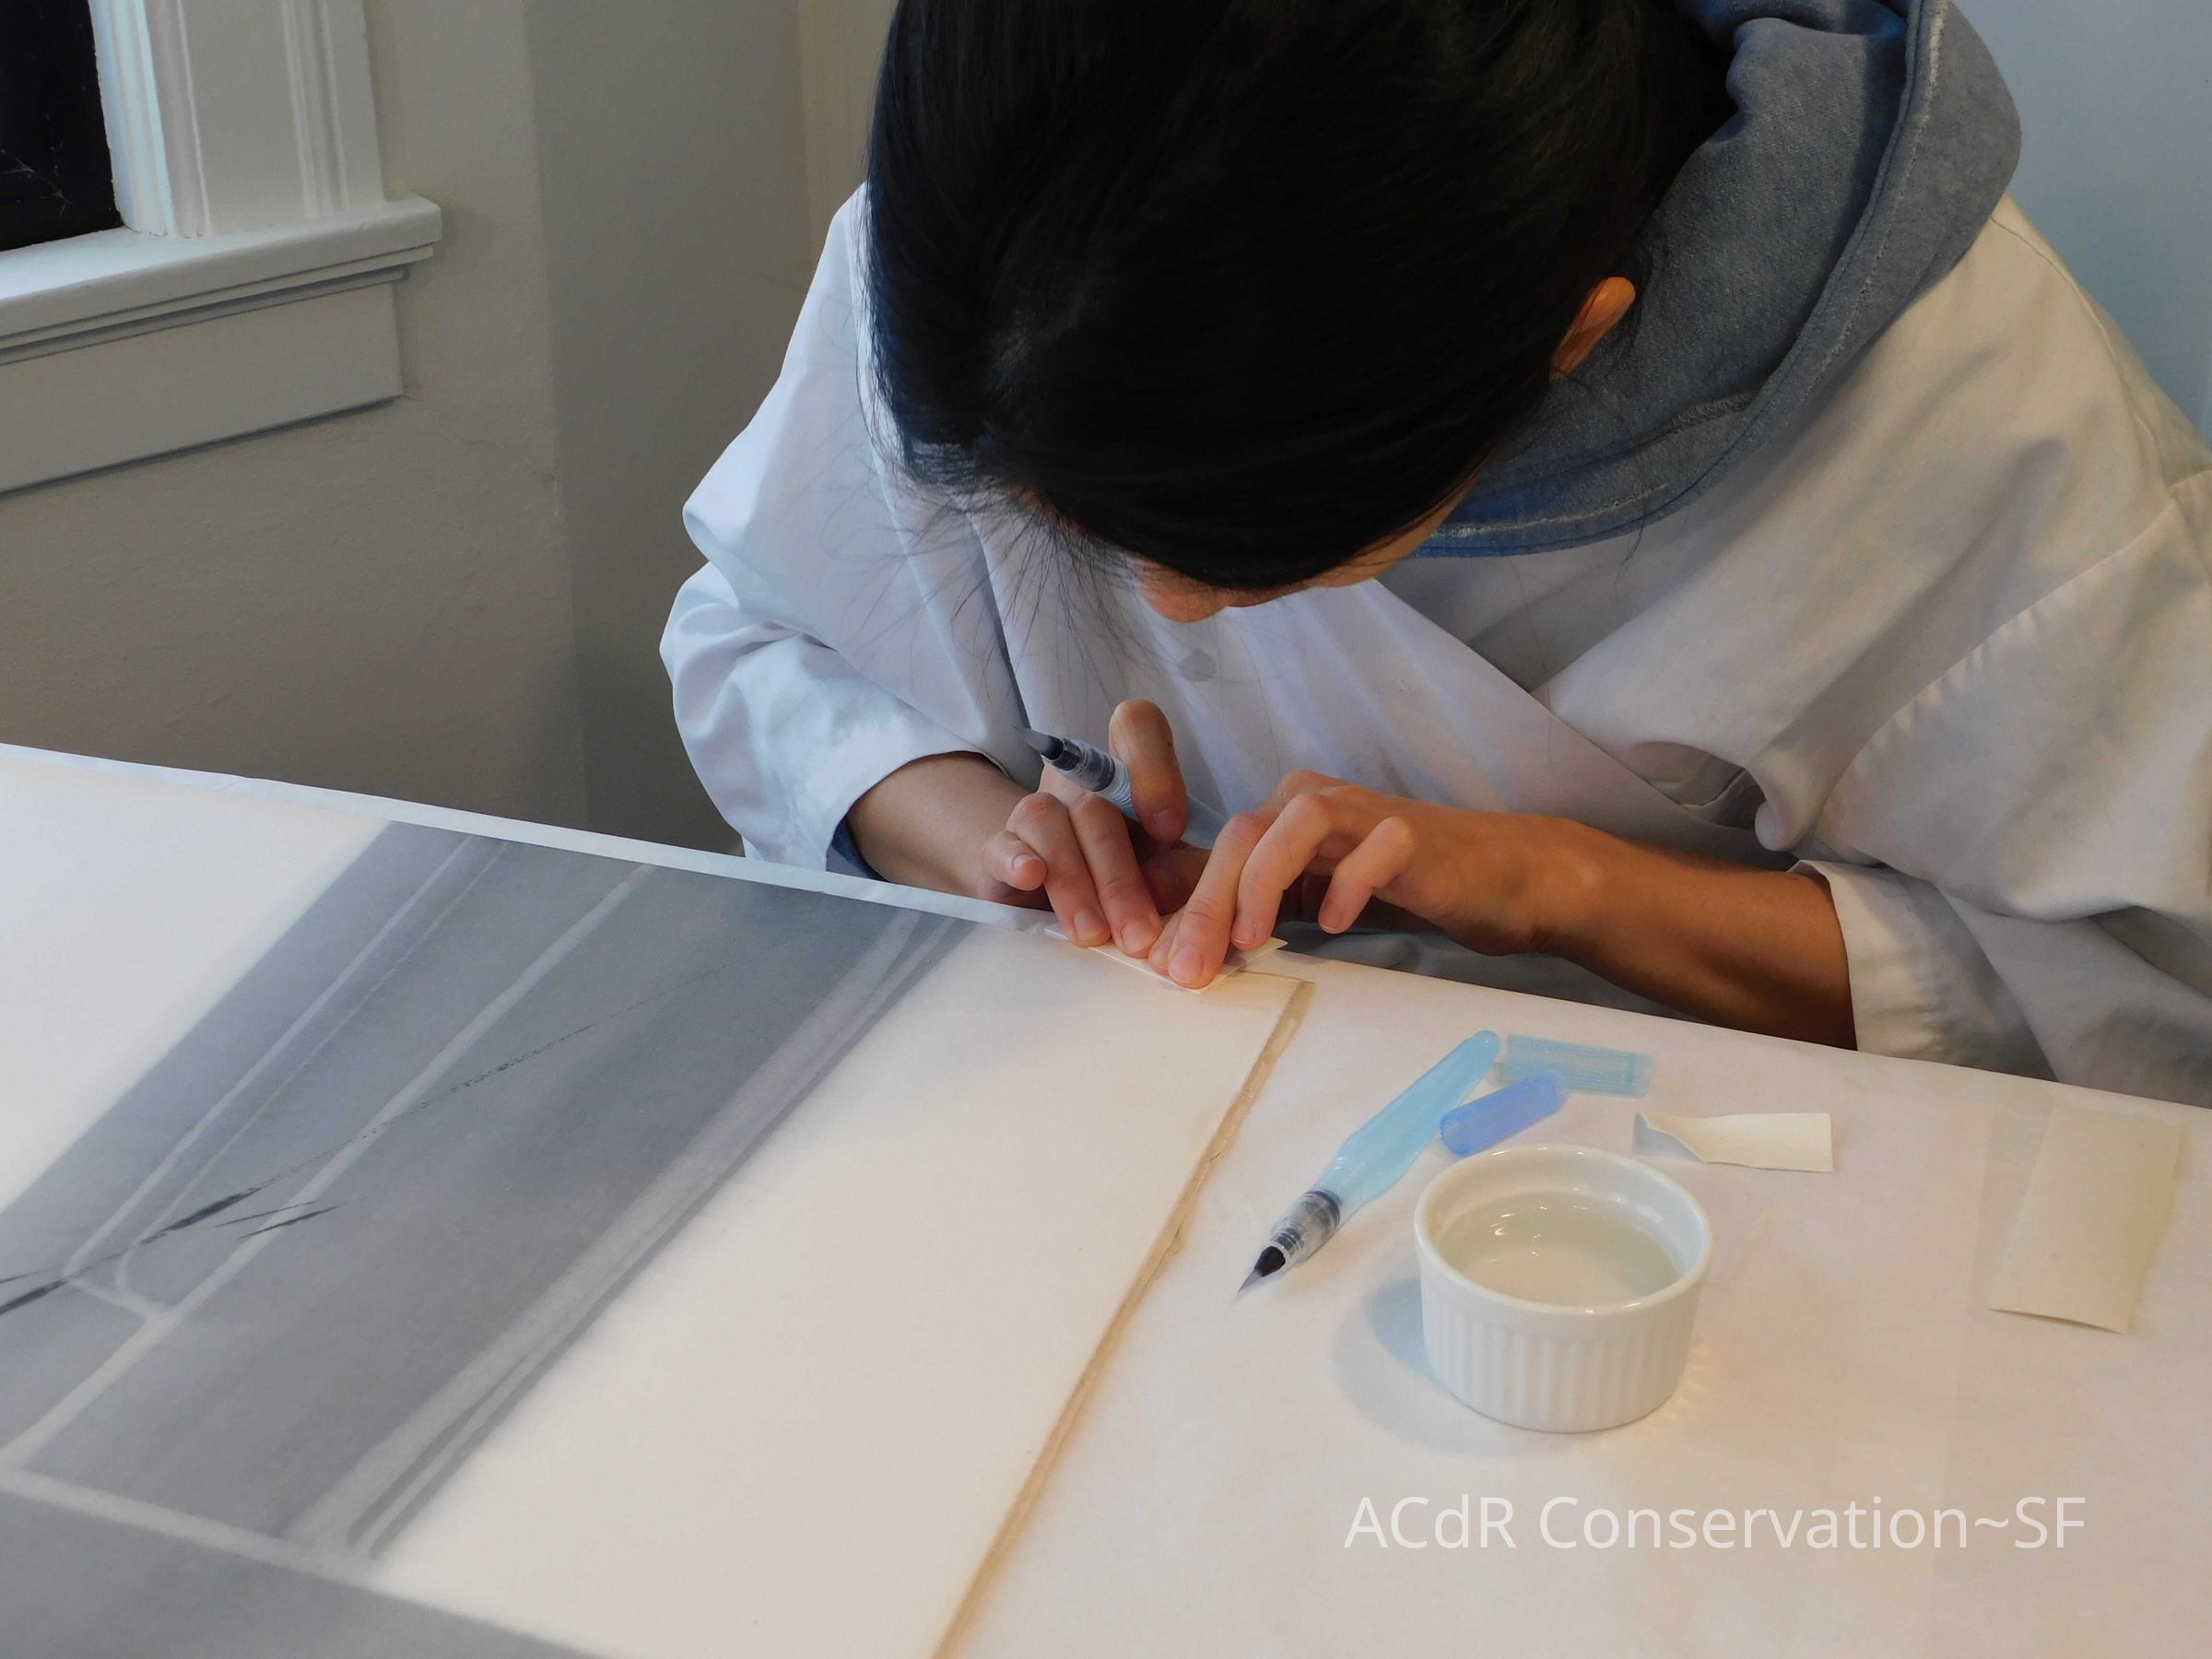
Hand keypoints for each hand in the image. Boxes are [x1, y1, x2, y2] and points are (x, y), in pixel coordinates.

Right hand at [982, 700, 1207, 954]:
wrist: (1053, 897)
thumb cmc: (1131, 875)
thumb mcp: (1167, 872)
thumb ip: (1179, 874)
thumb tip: (1159, 890)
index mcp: (1127, 772)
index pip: (1135, 726)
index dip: (1153, 769)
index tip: (1170, 830)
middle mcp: (1079, 781)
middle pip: (1095, 804)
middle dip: (1120, 876)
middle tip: (1138, 934)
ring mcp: (1037, 809)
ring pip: (1049, 822)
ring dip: (1075, 882)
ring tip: (1093, 935)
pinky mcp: (1000, 848)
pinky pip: (1001, 843)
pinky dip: (1016, 860)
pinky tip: (1031, 877)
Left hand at [1145, 771, 1574, 987]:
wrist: (1495, 877)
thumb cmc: (1395, 888)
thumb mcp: (1308, 899)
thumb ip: (1247, 910)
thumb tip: (1170, 946)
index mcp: (1280, 817)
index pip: (1213, 852)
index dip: (1179, 905)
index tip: (1158, 966)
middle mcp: (1314, 801)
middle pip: (1241, 835)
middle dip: (1205, 903)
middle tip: (1185, 970)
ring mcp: (1364, 810)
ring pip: (1293, 824)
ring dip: (1261, 883)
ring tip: (1248, 940)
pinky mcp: (1412, 832)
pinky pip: (1371, 846)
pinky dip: (1347, 883)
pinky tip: (1335, 925)